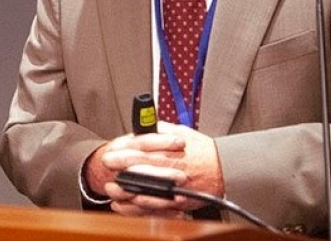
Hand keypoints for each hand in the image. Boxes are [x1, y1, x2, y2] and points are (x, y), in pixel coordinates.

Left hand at [88, 122, 224, 216]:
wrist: (224, 170)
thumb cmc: (204, 151)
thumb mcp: (184, 132)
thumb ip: (163, 129)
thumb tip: (148, 124)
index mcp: (169, 152)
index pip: (142, 151)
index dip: (123, 153)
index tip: (110, 153)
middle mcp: (170, 169)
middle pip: (140, 169)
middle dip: (120, 169)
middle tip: (106, 168)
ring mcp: (173, 187)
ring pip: (145, 189)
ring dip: (127, 189)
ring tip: (112, 188)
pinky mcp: (177, 200)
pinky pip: (156, 205)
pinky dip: (141, 205)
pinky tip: (129, 202)